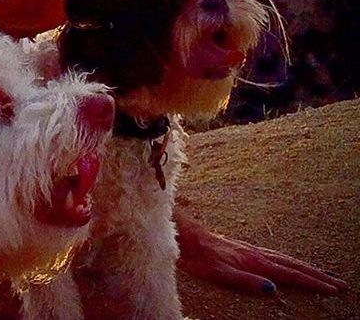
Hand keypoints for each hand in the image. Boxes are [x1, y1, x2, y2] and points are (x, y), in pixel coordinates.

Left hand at [174, 210, 348, 294]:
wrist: (187, 237)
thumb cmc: (200, 257)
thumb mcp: (219, 273)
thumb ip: (245, 281)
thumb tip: (272, 289)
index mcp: (254, 261)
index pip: (290, 274)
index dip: (312, 282)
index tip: (333, 289)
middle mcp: (256, 253)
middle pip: (293, 265)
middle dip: (317, 275)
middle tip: (340, 283)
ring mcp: (250, 249)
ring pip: (285, 259)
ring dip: (306, 267)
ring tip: (322, 273)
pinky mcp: (244, 249)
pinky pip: (274, 255)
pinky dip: (289, 261)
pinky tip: (287, 263)